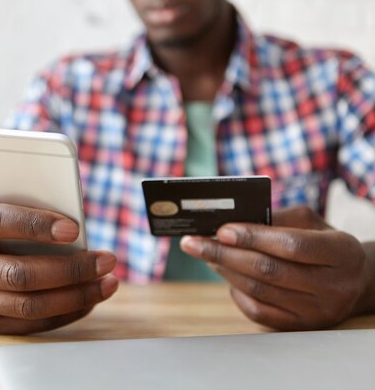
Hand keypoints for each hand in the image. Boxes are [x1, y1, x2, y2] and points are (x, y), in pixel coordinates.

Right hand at [0, 203, 117, 334]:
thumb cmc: (0, 226)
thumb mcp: (7, 209)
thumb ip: (32, 214)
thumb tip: (76, 231)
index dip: (33, 225)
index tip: (73, 229)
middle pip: (18, 274)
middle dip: (70, 270)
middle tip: (106, 260)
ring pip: (29, 305)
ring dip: (76, 295)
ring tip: (107, 282)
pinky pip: (33, 324)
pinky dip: (67, 312)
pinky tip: (90, 298)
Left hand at [180, 205, 374, 329]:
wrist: (353, 280)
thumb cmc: (323, 243)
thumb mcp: (311, 223)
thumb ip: (277, 219)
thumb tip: (232, 222)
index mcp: (342, 252)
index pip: (291, 245)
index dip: (253, 237)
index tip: (221, 230)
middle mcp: (334, 286)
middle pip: (268, 270)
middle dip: (224, 254)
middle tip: (193, 243)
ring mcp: (318, 311)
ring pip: (259, 291)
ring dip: (225, 270)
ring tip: (205, 254)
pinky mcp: (302, 327)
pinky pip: (259, 312)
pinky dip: (237, 292)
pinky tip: (226, 276)